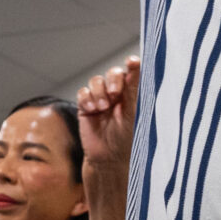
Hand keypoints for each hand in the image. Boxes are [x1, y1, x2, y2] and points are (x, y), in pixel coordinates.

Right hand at [76, 57, 139, 179]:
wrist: (109, 158)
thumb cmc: (127, 138)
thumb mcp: (134, 112)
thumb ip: (135, 88)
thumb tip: (137, 64)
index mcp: (133, 94)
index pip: (133, 72)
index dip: (132, 64)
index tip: (132, 62)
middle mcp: (118, 94)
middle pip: (113, 73)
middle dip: (113, 80)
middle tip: (115, 94)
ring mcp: (101, 99)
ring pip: (96, 81)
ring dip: (99, 92)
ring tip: (102, 108)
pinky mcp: (86, 106)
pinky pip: (83, 93)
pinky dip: (86, 99)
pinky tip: (92, 110)